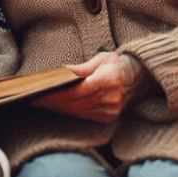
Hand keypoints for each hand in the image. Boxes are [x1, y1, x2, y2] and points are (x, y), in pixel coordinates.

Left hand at [32, 51, 149, 122]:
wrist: (142, 78)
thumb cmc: (119, 65)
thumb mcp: (101, 59)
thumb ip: (80, 68)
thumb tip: (60, 72)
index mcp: (109, 80)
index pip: (77, 91)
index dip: (57, 95)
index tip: (40, 94)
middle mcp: (111, 98)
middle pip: (75, 104)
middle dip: (53, 103)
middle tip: (35, 100)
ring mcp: (112, 110)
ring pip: (78, 112)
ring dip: (59, 108)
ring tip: (43, 103)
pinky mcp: (110, 117)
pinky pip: (84, 115)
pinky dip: (70, 111)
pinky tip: (58, 107)